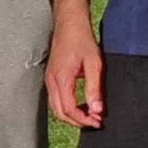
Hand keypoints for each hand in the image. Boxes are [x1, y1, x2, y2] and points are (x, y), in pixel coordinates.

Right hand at [46, 8, 106, 128]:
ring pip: (56, 108)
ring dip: (72, 116)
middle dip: (77, 122)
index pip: (69, 109)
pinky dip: (67, 108)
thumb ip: (94, 89)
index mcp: (61, 79)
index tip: (98, 122)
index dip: (84, 120)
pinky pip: (56, 100)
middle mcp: (51, 82)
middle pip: (60, 113)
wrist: (70, 25)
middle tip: (95, 123)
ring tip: (90, 116)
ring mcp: (49, 80)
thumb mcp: (94, 64)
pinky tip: (81, 106)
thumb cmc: (82, 41)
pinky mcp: (51, 78)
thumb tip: (97, 110)